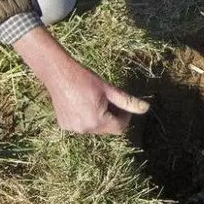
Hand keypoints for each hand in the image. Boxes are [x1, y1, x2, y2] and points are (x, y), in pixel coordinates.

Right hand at [13, 26, 148, 133]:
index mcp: (97, 121)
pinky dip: (86, 118)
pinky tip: (81, 103)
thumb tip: (146, 108)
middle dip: (112, 117)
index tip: (123, 106)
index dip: (125, 117)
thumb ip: (127, 101)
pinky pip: (82, 125)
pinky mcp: (65, 125)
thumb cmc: (85, 79)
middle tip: (109, 101)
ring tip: (94, 101)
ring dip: (99, 118)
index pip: (119, 127)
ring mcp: (73, 129)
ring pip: (95, 128)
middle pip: (107, 129)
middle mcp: (84, 129)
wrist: (58, 74)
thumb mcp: (109, 89)